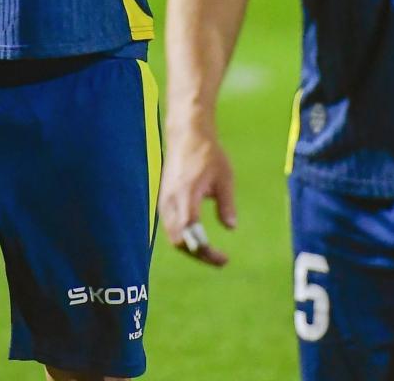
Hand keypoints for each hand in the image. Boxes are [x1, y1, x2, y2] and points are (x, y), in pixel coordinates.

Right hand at [158, 125, 236, 266]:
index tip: (224, 259)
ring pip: (173, 237)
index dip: (206, 251)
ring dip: (191, 248)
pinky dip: (184, 238)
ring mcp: (164, 201)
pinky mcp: (163, 200)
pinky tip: (199, 239)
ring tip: (212, 253)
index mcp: (186, 195)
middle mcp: (171, 201)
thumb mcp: (224, 178)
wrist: (186, 135)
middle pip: (179, 241)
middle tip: (220, 260)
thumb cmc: (208, 153)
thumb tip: (230, 227)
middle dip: (199, 255)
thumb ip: (226, 204)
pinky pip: (170, 227)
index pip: (192, 233)